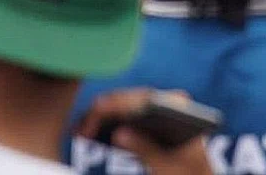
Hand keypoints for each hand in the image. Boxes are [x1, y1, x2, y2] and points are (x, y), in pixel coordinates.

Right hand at [76, 89, 213, 174]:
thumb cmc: (186, 169)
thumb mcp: (167, 164)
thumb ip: (145, 148)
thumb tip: (118, 134)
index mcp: (178, 104)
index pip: (145, 97)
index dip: (119, 103)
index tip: (99, 110)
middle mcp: (165, 99)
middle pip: (129, 100)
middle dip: (103, 112)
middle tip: (83, 130)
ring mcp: (153, 108)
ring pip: (120, 107)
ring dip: (98, 117)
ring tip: (79, 132)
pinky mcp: (142, 119)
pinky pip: (119, 118)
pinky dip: (102, 124)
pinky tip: (84, 132)